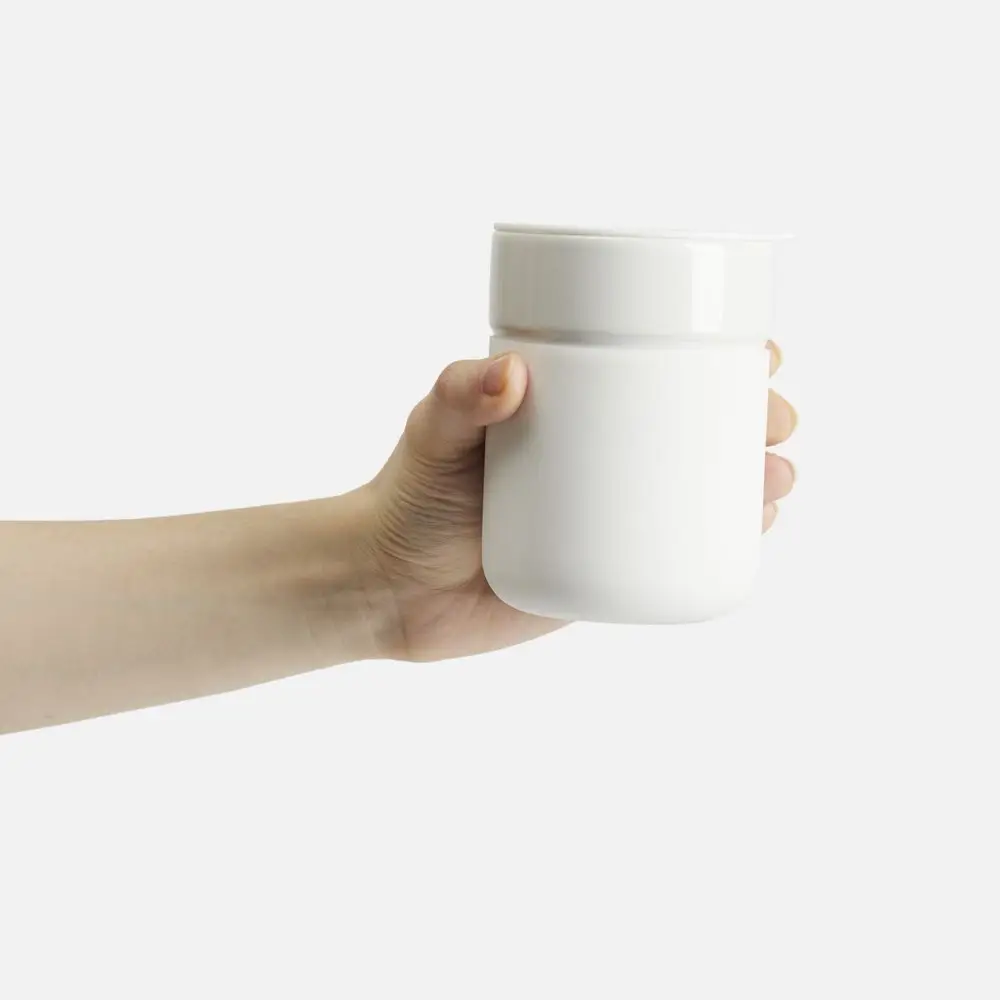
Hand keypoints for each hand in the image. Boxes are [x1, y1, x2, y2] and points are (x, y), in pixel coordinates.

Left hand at [361, 344, 796, 661]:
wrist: (387, 588)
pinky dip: (722, 541)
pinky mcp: (602, 571)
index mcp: (571, 410)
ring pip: (697, 491)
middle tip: (773, 423)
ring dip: (754, 480)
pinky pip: (673, 553)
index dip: (718, 359)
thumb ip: (458, 396)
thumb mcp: (432, 434)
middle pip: (694, 429)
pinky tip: (756, 529)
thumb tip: (513, 373)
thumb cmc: (408, 498)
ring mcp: (604, 516)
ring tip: (776, 479)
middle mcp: (597, 458)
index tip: (761, 352)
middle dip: (753, 420)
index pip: (654, 372)